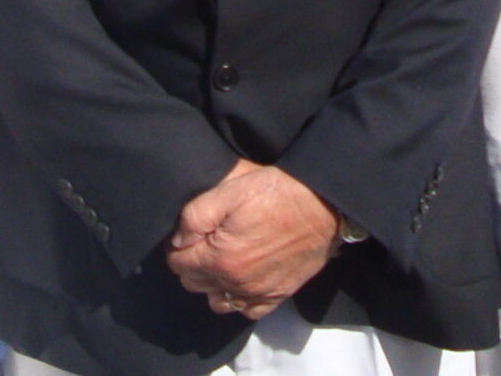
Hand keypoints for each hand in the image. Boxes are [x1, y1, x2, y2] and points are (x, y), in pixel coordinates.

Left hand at [165, 160, 339, 317]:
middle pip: (193, 283)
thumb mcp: (229, 190)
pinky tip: (242, 278)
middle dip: (192, 263)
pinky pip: (247, 311)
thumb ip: (195, 217)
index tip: (188, 233)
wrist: (322, 204)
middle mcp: (236, 283)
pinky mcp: (278, 296)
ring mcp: (258, 293)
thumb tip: (177, 241)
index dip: (178, 246)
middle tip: (204, 241)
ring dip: (212, 283)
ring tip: (221, 259)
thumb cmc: (275, 191)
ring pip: (216, 301)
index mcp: (220, 257)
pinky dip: (238, 298)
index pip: (178, 263)